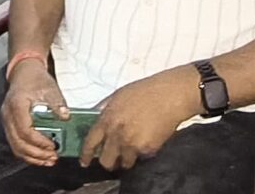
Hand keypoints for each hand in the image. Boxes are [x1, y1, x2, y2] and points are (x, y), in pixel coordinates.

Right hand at [0, 59, 68, 166]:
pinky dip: (28, 153)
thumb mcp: (50, 88)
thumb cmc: (35, 79)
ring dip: (32, 157)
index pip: (25, 130)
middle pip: (18, 143)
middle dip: (37, 154)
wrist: (24, 72)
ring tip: (48, 161)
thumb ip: (57, 103)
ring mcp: (7, 122)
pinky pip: (16, 144)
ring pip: (16, 147)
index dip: (39, 142)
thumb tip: (66, 117)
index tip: (53, 146)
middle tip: (53, 158)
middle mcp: (8, 116)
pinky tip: (40, 156)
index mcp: (17, 105)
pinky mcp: (10, 125)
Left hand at [81, 68, 198, 169]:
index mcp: (107, 120)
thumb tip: (95, 115)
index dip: (86, 154)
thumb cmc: (145, 91)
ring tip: (132, 150)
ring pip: (124, 163)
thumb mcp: (118, 95)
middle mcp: (117, 134)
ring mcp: (133, 144)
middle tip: (112, 159)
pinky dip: (143, 153)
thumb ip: (105, 108)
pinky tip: (147, 140)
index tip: (84, 161)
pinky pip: (142, 157)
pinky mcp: (148, 149)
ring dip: (126, 159)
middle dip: (108, 162)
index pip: (90, 143)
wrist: (170, 96)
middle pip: (106, 161)